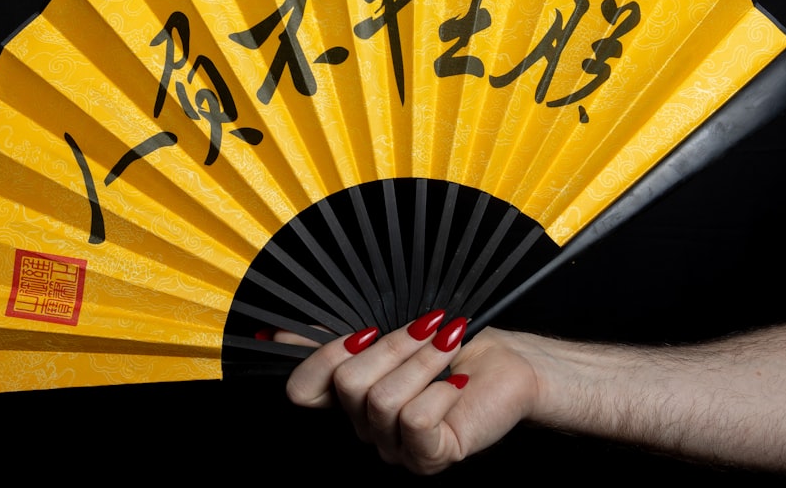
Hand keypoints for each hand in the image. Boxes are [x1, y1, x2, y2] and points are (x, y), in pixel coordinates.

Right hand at [281, 313, 540, 474]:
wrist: (507, 362)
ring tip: (450, 345)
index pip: (303, 391)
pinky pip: (415, 421)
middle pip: (347, 385)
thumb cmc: (449, 343)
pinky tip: (460, 381)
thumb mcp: (387, 329)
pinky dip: (441, 390)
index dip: (323, 357)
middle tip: (429, 327)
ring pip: (382, 400)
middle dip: (392, 346)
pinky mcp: (429, 457)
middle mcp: (366, 429)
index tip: (364, 329)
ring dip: (423, 361)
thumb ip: (334, 334)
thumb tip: (277, 335)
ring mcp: (396, 448)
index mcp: (349, 399)